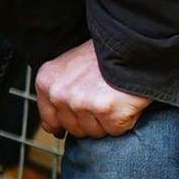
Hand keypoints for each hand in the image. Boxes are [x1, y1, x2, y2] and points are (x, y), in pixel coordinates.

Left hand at [31, 41, 148, 138]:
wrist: (132, 45)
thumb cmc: (103, 55)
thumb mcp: (68, 68)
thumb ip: (58, 94)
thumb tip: (51, 127)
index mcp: (46, 82)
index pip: (50, 121)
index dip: (67, 123)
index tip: (79, 118)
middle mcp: (60, 95)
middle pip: (74, 129)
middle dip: (91, 120)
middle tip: (104, 99)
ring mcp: (82, 104)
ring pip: (94, 132)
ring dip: (108, 121)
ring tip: (114, 98)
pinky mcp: (107, 112)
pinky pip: (115, 130)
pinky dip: (125, 120)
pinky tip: (125, 102)